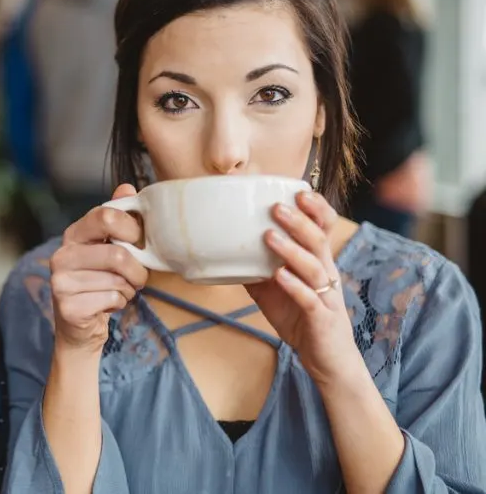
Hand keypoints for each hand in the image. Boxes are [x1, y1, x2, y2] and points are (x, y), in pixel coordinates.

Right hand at [50, 184, 148, 352]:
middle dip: (137, 270)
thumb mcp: (109, 247)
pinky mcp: (68, 307)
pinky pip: (112, 300)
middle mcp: (62, 255)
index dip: (131, 229)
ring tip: (119, 291)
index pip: (105, 216)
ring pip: (118, 280)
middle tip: (137, 277)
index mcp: (73, 235)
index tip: (138, 242)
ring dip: (128, 289)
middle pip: (117, 254)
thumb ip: (118, 218)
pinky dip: (120, 304)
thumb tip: (127, 187)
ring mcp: (61, 282)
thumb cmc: (100, 281)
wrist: (79, 327)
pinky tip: (108, 304)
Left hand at [246, 191, 361, 386]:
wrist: (326, 360)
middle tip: (276, 207)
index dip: (317, 210)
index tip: (301, 191)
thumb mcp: (275, 290)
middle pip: (319, 242)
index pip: (325, 229)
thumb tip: (226, 252)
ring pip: (314, 267)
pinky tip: (279, 275)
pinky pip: (309, 299)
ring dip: (291, 250)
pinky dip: (294, 286)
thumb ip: (257, 269)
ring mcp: (326, 297)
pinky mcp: (321, 319)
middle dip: (299, 222)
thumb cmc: (301, 319)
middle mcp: (326, 275)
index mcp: (319, 264)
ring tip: (269, 236)